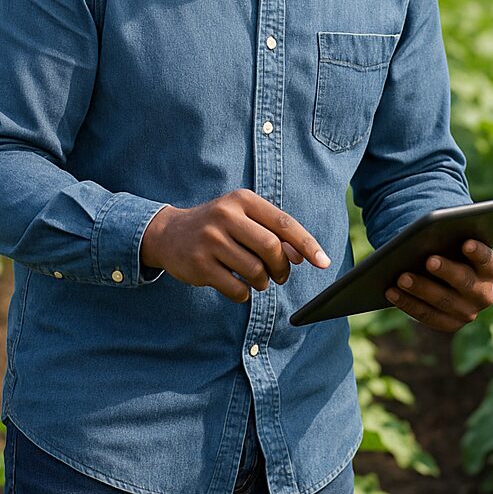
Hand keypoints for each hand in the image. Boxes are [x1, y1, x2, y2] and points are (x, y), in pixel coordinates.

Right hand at [140, 189, 329, 301]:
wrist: (168, 234)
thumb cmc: (219, 226)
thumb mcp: (244, 218)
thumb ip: (273, 232)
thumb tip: (302, 255)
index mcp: (242, 200)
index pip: (284, 223)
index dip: (307, 245)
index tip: (324, 262)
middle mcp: (226, 216)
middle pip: (271, 248)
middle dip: (282, 267)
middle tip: (280, 275)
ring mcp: (210, 240)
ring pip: (255, 270)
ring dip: (263, 282)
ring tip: (259, 280)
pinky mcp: (199, 264)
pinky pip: (236, 288)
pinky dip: (245, 293)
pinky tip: (240, 287)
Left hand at [384, 240, 492, 332]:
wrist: (446, 275)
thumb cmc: (449, 250)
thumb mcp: (451, 243)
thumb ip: (447, 239)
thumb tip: (427, 236)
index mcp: (490, 270)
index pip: (488, 261)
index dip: (478, 253)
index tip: (466, 243)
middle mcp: (484, 294)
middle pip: (466, 283)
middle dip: (447, 271)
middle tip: (429, 260)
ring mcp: (468, 312)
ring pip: (444, 302)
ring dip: (421, 289)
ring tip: (401, 276)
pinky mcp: (450, 324)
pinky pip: (427, 316)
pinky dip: (407, 303)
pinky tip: (390, 291)